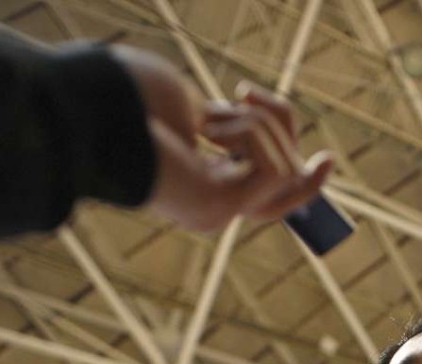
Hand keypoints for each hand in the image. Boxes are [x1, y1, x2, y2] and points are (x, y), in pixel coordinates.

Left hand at [110, 47, 331, 230]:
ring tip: (212, 108)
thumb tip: (273, 128)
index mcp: (203, 180)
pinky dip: (253, 134)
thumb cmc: (128, 100)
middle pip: (289, 182)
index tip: (329, 158)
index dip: (305, 178)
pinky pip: (274, 168)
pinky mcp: (223, 206)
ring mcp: (219, 208)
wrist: (92, 108)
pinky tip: (211, 126)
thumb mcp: (194, 106)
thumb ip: (234, 127)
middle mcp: (213, 202)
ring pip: (286, 169)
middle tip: (247, 96)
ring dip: (260, 123)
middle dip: (282, 128)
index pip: (268, 192)